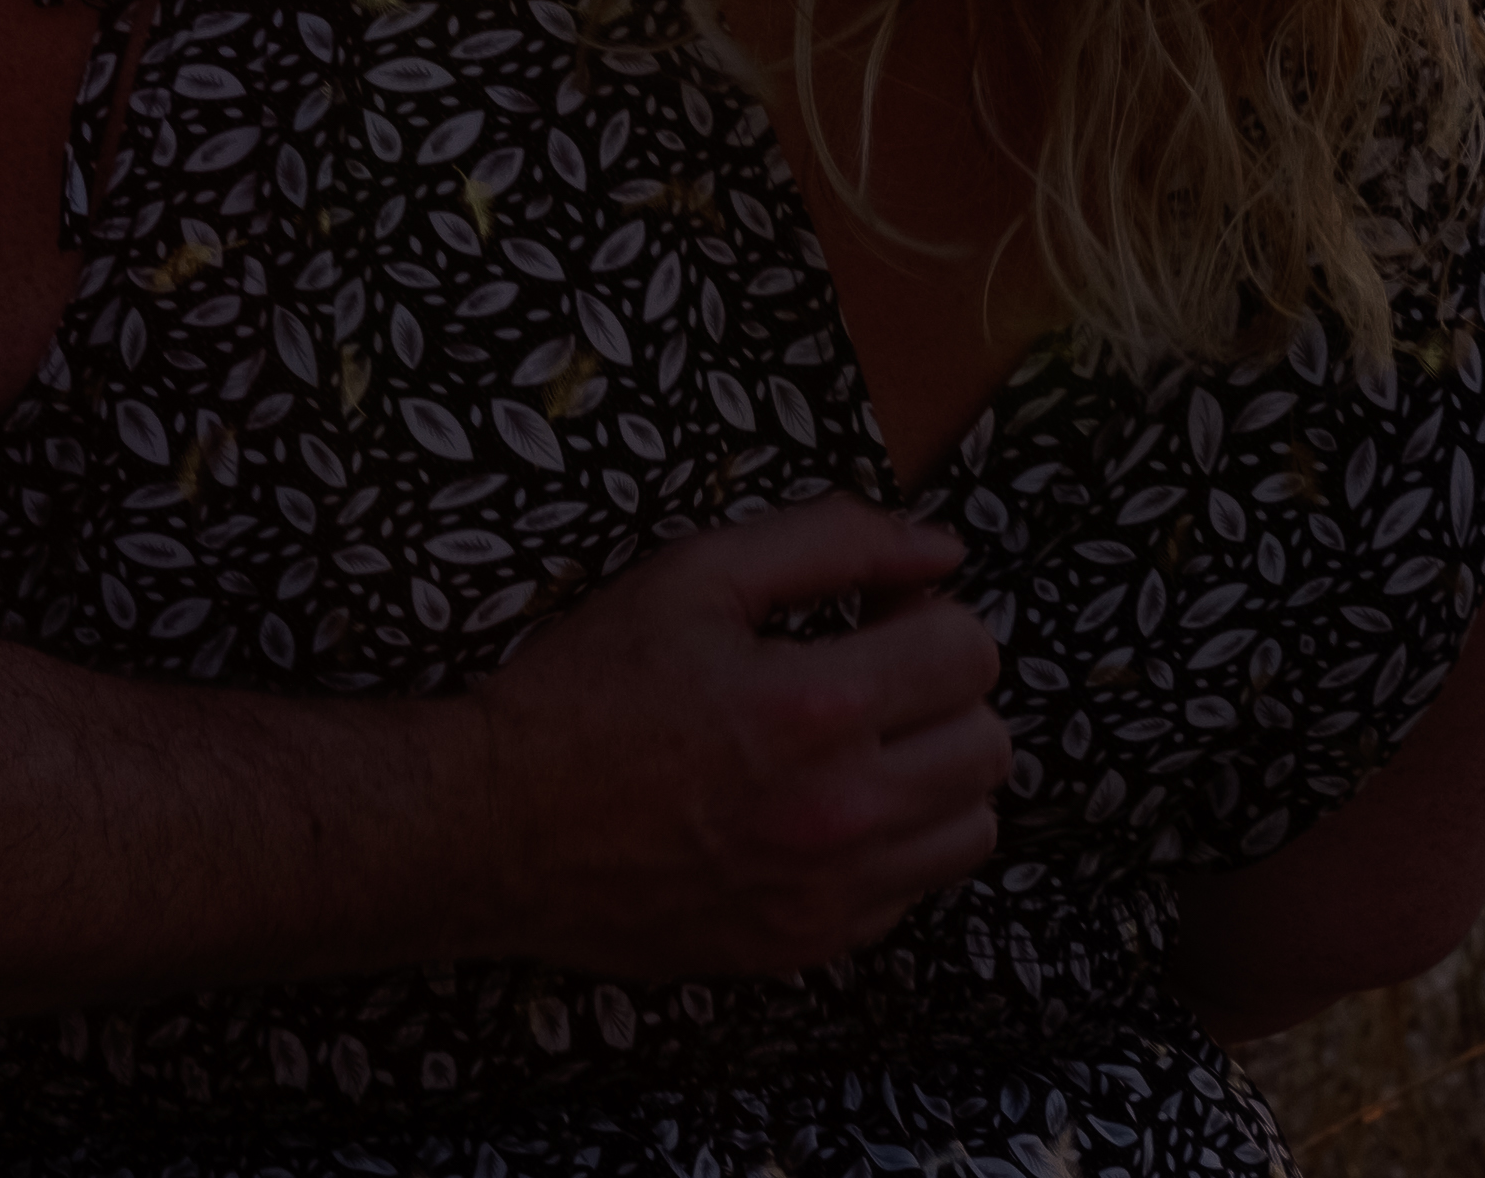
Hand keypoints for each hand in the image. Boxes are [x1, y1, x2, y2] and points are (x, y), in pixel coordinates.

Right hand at [467, 495, 1007, 979]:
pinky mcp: (804, 945)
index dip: (927, 617)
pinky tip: (818, 809)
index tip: (874, 618)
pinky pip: (910, 893)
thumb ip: (830, 540)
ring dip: (934, 776)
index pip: (971, 654)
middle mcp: (839, 812)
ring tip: (857, 748)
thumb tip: (940, 550)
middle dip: (942, 694)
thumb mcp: (693, 573)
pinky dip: (889, 847)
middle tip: (868, 677)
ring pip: (971, 831)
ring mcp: (827, 893)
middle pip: (989, 746)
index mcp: (816, 707)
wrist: (495, 823)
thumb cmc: (584, 689)